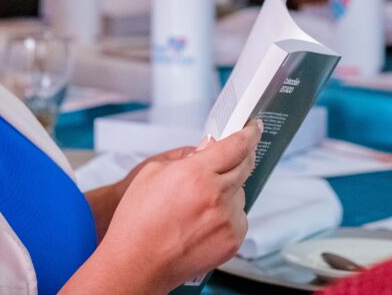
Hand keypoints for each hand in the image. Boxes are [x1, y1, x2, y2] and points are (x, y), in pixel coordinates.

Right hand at [93, 122, 260, 291]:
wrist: (137, 263)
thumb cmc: (138, 222)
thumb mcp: (152, 172)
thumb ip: (186, 156)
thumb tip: (208, 148)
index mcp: (195, 174)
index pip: (235, 145)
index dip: (248, 133)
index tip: (253, 128)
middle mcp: (215, 196)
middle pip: (244, 165)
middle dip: (241, 157)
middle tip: (232, 157)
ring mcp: (226, 220)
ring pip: (240, 192)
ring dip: (229, 189)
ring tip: (200, 203)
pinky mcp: (232, 240)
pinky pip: (239, 216)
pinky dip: (227, 214)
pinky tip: (204, 221)